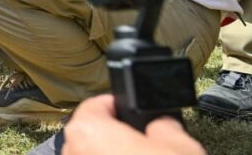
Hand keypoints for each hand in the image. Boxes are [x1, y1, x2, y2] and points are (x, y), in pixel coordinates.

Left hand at [62, 95, 204, 154]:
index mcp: (88, 130)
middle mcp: (72, 151)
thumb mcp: (180, 144)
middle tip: (145, 142)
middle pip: (94, 132)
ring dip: (112, 153)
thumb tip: (161, 122)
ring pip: (94, 153)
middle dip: (119, 135)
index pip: (99, 102)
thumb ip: (165, 124)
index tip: (139, 112)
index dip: (123, 104)